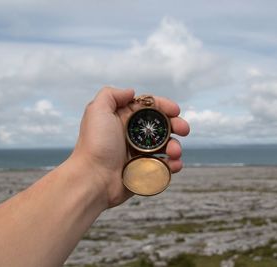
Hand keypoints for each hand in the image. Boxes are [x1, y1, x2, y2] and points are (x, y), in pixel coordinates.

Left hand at [70, 87, 189, 207]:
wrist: (93, 178)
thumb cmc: (95, 144)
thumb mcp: (97, 110)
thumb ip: (112, 95)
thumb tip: (131, 92)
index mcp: (123, 119)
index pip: (149, 108)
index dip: (164, 106)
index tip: (175, 110)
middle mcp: (132, 135)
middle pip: (161, 127)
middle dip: (176, 126)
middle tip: (184, 130)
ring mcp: (138, 154)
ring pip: (165, 147)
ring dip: (175, 146)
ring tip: (174, 152)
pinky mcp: (143, 170)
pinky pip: (164, 166)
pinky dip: (173, 164)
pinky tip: (174, 164)